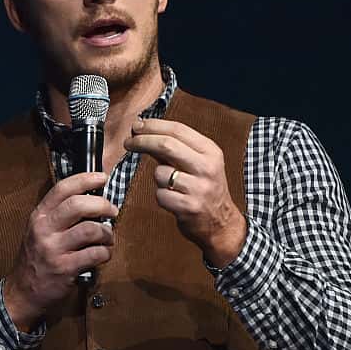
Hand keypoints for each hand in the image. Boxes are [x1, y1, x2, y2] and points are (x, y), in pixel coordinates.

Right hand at [4, 172, 117, 331]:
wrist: (22, 291)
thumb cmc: (37, 257)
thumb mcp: (39, 230)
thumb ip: (59, 214)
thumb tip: (93, 199)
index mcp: (39, 216)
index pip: (63, 189)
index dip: (85, 179)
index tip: (101, 178)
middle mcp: (44, 230)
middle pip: (78, 205)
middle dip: (102, 205)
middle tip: (112, 211)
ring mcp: (53, 249)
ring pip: (90, 230)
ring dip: (107, 233)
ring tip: (108, 238)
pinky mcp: (65, 268)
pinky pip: (94, 254)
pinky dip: (105, 252)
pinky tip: (103, 254)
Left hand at [123, 118, 246, 267]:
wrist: (222, 223)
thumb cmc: (205, 188)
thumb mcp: (199, 163)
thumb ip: (174, 147)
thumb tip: (143, 130)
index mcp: (211, 151)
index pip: (178, 130)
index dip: (153, 126)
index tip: (137, 126)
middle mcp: (207, 167)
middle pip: (166, 145)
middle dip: (142, 141)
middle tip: (128, 142)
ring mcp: (199, 188)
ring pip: (160, 173)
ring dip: (158, 178)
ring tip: (171, 186)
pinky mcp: (189, 207)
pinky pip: (160, 195)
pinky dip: (161, 197)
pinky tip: (174, 200)